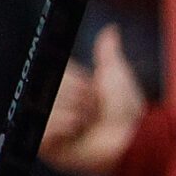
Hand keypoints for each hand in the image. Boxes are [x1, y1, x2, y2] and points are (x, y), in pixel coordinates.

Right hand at [38, 25, 144, 175]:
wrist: (131, 140)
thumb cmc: (126, 111)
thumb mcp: (115, 75)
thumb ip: (107, 53)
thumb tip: (111, 29)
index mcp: (65, 90)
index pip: (53, 71)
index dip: (75, 79)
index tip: (91, 89)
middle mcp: (53, 107)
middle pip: (52, 88)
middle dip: (79, 99)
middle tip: (93, 112)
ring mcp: (47, 127)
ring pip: (50, 107)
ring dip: (75, 115)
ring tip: (87, 126)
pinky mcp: (44, 146)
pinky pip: (44, 126)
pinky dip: (64, 128)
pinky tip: (76, 135)